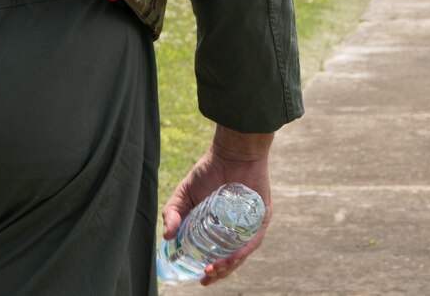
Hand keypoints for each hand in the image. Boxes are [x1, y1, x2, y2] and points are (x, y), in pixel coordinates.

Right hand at [162, 125, 273, 285]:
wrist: (232, 150)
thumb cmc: (209, 170)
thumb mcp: (183, 194)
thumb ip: (172, 214)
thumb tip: (167, 238)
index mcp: (220, 227)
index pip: (217, 255)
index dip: (210, 271)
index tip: (199, 280)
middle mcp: (237, 228)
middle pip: (231, 258)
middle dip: (219, 272)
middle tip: (206, 276)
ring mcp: (250, 223)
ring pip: (243, 252)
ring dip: (229, 265)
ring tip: (214, 269)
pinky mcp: (262, 215)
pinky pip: (255, 238)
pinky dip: (243, 250)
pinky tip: (232, 257)